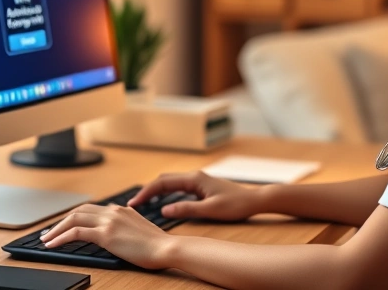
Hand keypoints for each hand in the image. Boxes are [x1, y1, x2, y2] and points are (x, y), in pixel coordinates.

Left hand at [39, 204, 172, 269]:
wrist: (166, 247)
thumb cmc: (157, 245)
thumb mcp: (140, 229)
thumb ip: (127, 225)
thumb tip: (118, 232)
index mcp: (121, 209)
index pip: (91, 209)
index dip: (74, 217)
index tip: (64, 225)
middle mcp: (113, 211)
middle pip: (78, 211)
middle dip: (60, 222)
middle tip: (49, 232)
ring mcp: (109, 221)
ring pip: (73, 219)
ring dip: (56, 229)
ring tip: (46, 239)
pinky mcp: (106, 235)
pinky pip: (76, 233)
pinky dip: (61, 237)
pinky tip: (53, 244)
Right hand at [129, 171, 262, 221]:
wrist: (254, 200)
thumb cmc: (236, 205)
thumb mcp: (210, 210)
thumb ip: (187, 209)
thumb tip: (164, 210)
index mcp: (194, 179)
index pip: (162, 183)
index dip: (146, 193)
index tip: (134, 203)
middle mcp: (194, 176)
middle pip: (164, 180)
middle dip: (147, 190)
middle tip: (133, 204)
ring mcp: (198, 180)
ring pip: (170, 182)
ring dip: (155, 191)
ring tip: (143, 203)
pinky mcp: (201, 186)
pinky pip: (178, 187)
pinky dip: (166, 193)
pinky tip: (162, 202)